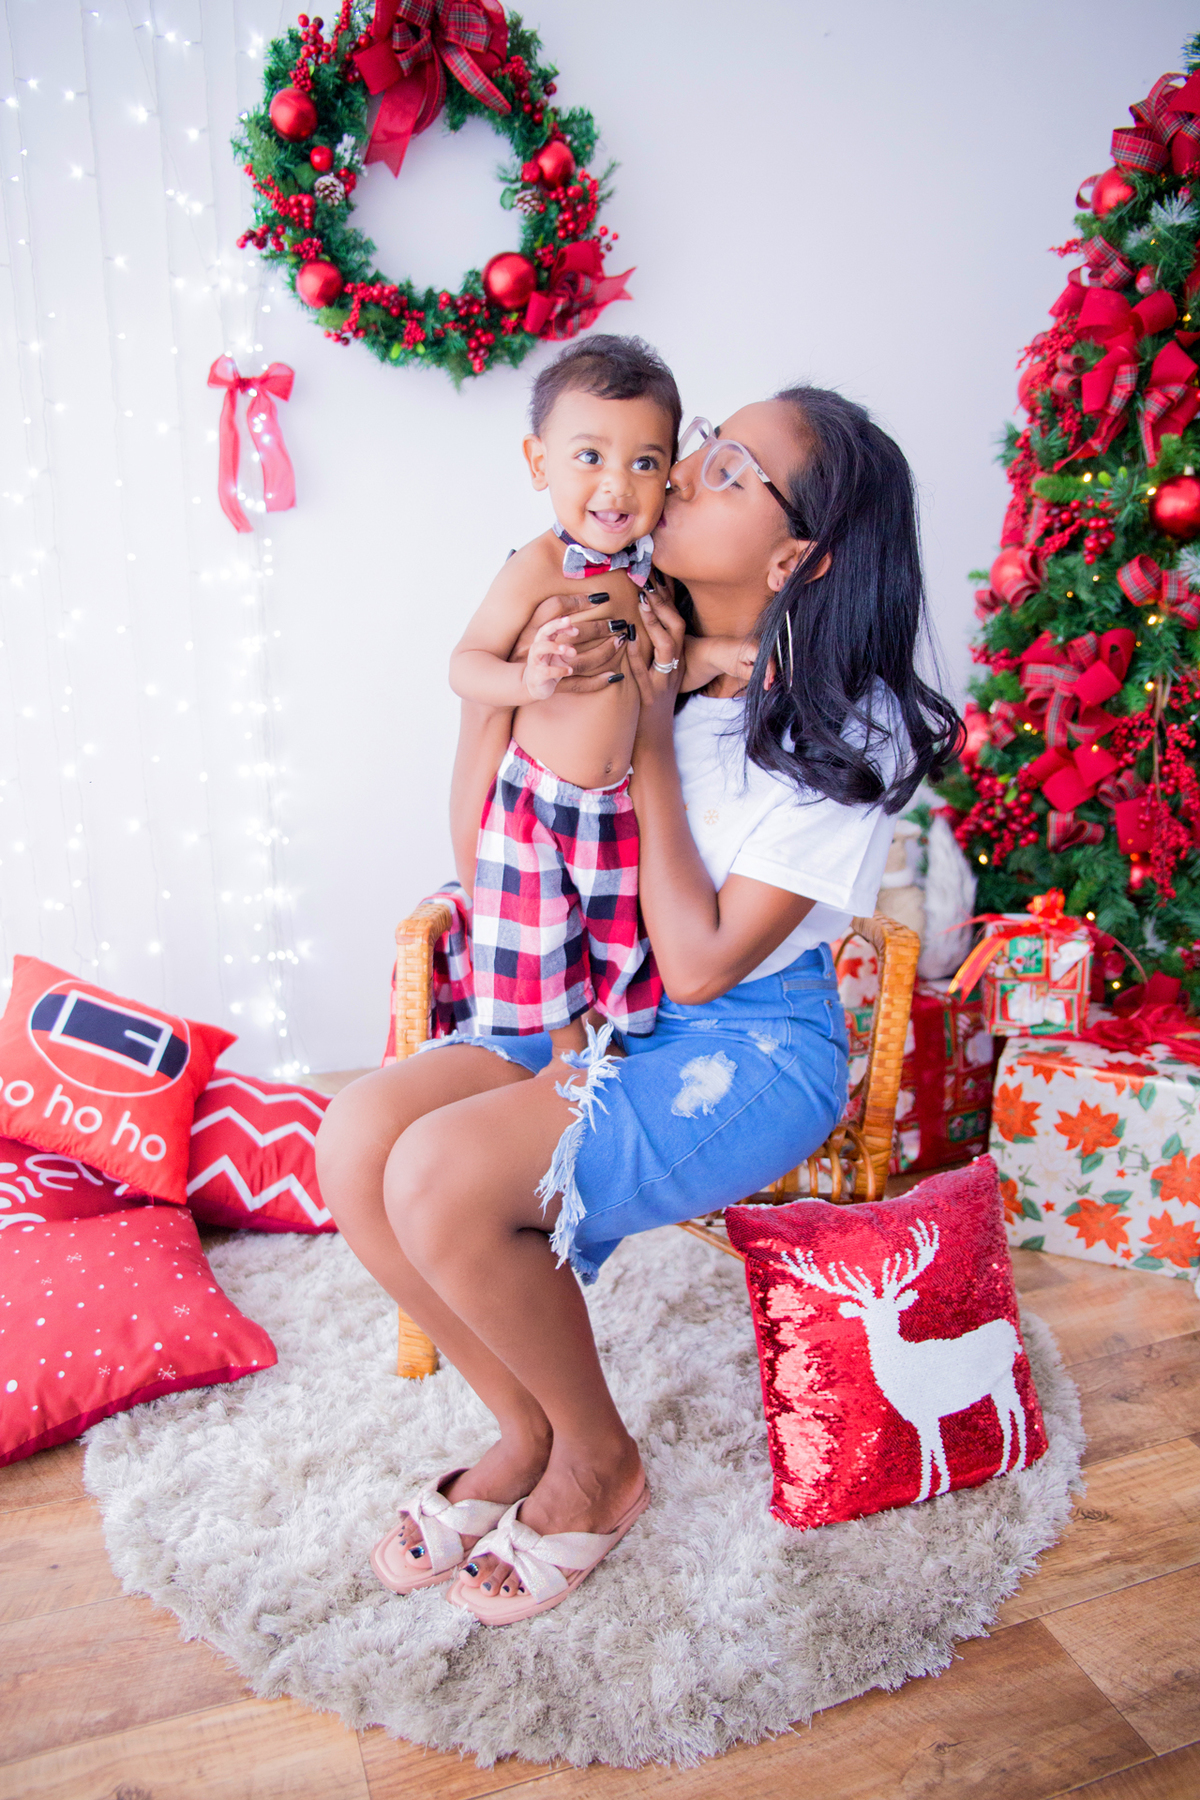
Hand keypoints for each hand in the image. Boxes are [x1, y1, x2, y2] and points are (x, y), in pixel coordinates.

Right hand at [522, 614, 580, 701]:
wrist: (535, 688)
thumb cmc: (549, 668)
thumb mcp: (560, 658)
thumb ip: (566, 651)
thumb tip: (573, 649)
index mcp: (543, 642)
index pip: (550, 628)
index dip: (561, 625)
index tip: (576, 630)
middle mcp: (537, 649)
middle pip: (542, 632)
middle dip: (555, 625)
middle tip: (568, 621)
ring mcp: (535, 662)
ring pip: (539, 649)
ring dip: (553, 646)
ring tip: (569, 650)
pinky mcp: (537, 676)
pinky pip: (547, 671)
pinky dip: (560, 670)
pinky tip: (570, 671)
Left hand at [627, 574, 686, 747]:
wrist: (654, 733)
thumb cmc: (652, 697)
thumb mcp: (658, 668)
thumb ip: (651, 644)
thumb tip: (636, 616)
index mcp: (677, 655)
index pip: (677, 620)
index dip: (669, 598)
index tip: (656, 575)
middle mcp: (675, 664)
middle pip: (677, 628)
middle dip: (664, 605)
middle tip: (648, 585)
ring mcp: (665, 679)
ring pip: (666, 648)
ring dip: (654, 625)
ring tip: (642, 606)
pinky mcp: (651, 694)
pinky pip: (645, 672)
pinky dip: (636, 655)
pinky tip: (628, 640)